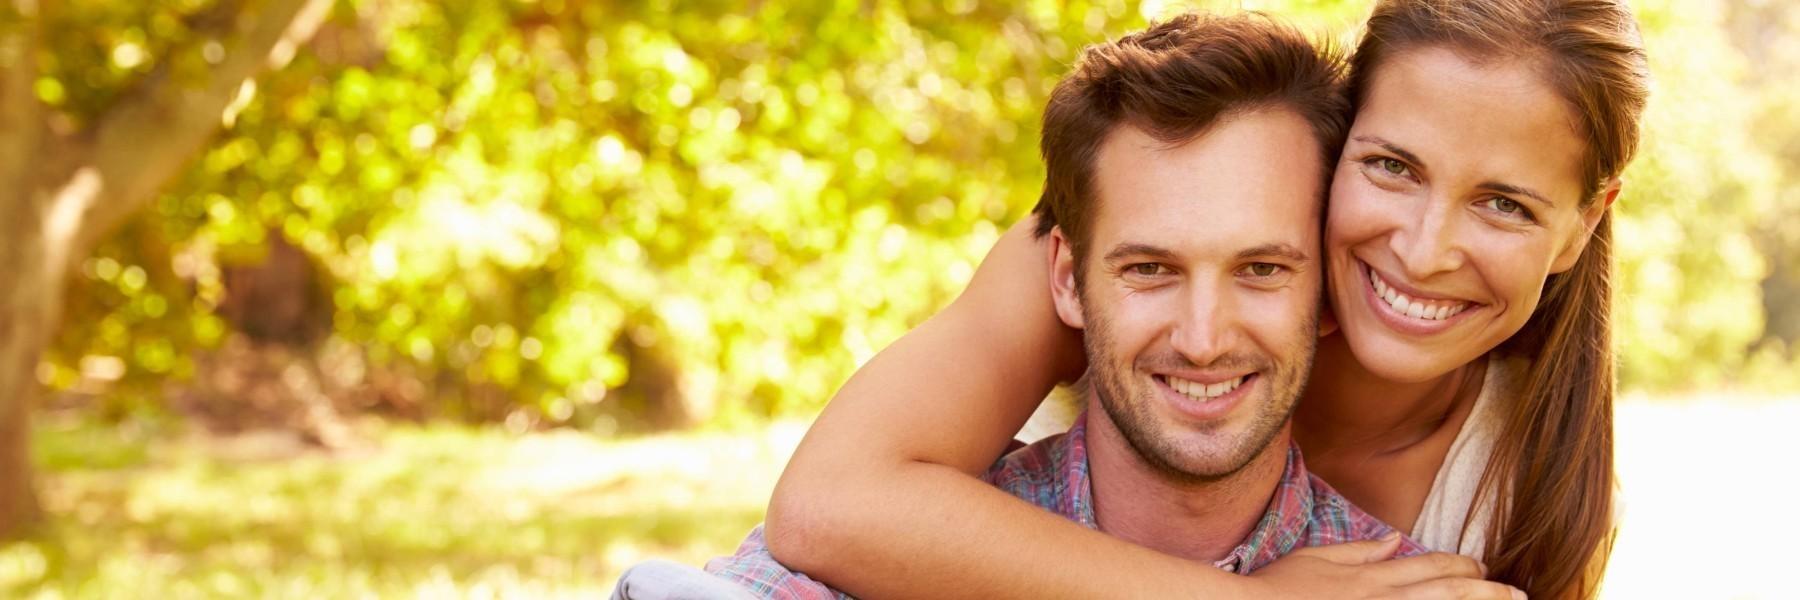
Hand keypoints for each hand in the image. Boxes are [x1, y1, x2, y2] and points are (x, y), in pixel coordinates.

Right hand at [1244, 534, 1525, 599]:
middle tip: (1517, 594)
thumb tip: (1393, 539)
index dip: (1461, 568)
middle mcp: (1384, 598)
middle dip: (1486, 593)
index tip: (1483, 569)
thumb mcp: (1315, 559)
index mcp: (1372, 577)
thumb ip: (1359, 550)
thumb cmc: (1276, 588)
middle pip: (1447, 592)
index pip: (1428, 567)